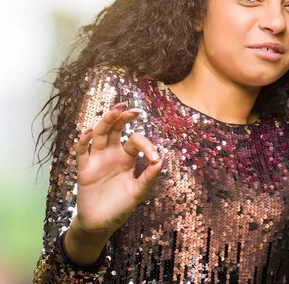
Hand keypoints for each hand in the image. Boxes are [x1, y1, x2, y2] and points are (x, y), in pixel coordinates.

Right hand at [64, 102, 162, 262]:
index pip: (135, 141)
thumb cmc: (120, 207)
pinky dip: (83, 141)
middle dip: (124, 118)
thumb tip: (160, 160)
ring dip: (107, 121)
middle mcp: (111, 155)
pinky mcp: (84, 170)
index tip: (153, 158)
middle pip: (116, 129)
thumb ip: (149, 177)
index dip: (146, 145)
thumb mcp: (138, 192)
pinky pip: (82, 152)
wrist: (101, 224)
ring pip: (100, 135)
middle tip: (133, 110)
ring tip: (116, 110)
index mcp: (126, 159)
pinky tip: (89, 132)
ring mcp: (97, 161)